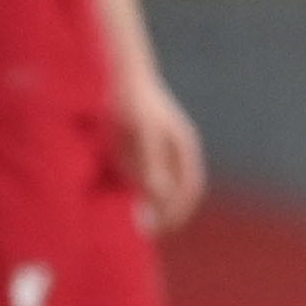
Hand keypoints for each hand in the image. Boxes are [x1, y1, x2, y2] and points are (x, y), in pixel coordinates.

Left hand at [115, 74, 205, 235]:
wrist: (116, 75)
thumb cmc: (132, 102)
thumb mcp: (143, 133)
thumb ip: (152, 164)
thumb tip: (160, 195)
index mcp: (184, 147)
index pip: (190, 188)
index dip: (179, 211)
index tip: (161, 229)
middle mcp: (174, 151)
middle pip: (176, 191)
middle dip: (163, 212)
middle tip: (144, 231)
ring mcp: (156, 150)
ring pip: (157, 186)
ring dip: (146, 202)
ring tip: (129, 216)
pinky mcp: (137, 148)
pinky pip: (137, 176)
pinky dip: (131, 189)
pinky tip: (114, 194)